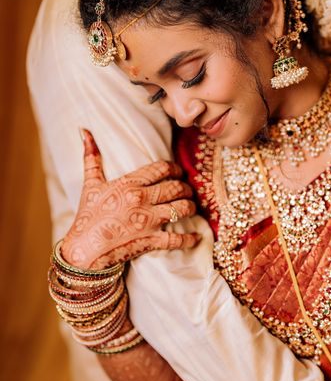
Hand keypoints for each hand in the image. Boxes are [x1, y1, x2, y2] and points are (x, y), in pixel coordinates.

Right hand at [62, 129, 199, 268]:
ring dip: (190, 206)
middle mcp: (141, 199)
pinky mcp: (151, 240)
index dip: (175, 168)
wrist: (84, 250)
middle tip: (188, 190)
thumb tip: (84, 131)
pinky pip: (177, 239)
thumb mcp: (90, 184)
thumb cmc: (87, 216)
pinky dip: (190, 239)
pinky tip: (196, 237)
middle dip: (186, 188)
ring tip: (191, 206)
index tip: (178, 172)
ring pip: (182, 208)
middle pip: (176, 187)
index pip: (162, 168)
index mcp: (129, 183)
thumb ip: (91, 157)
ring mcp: (148, 220)